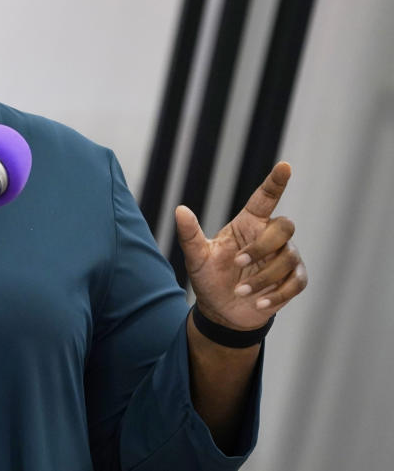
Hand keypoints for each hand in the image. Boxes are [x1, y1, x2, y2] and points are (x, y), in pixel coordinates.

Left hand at [175, 162, 307, 330]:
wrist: (221, 311)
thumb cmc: (209, 278)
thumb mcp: (196, 257)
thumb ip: (190, 235)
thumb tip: (179, 209)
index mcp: (248, 224)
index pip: (265, 198)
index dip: (276, 182)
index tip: (285, 166)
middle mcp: (269, 236)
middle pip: (285, 226)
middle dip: (263, 246)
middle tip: (238, 264)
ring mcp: (284, 257)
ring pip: (289, 258)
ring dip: (263, 278)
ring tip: (240, 292)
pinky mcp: (292, 280)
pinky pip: (297, 281)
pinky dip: (278, 294)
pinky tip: (259, 303)